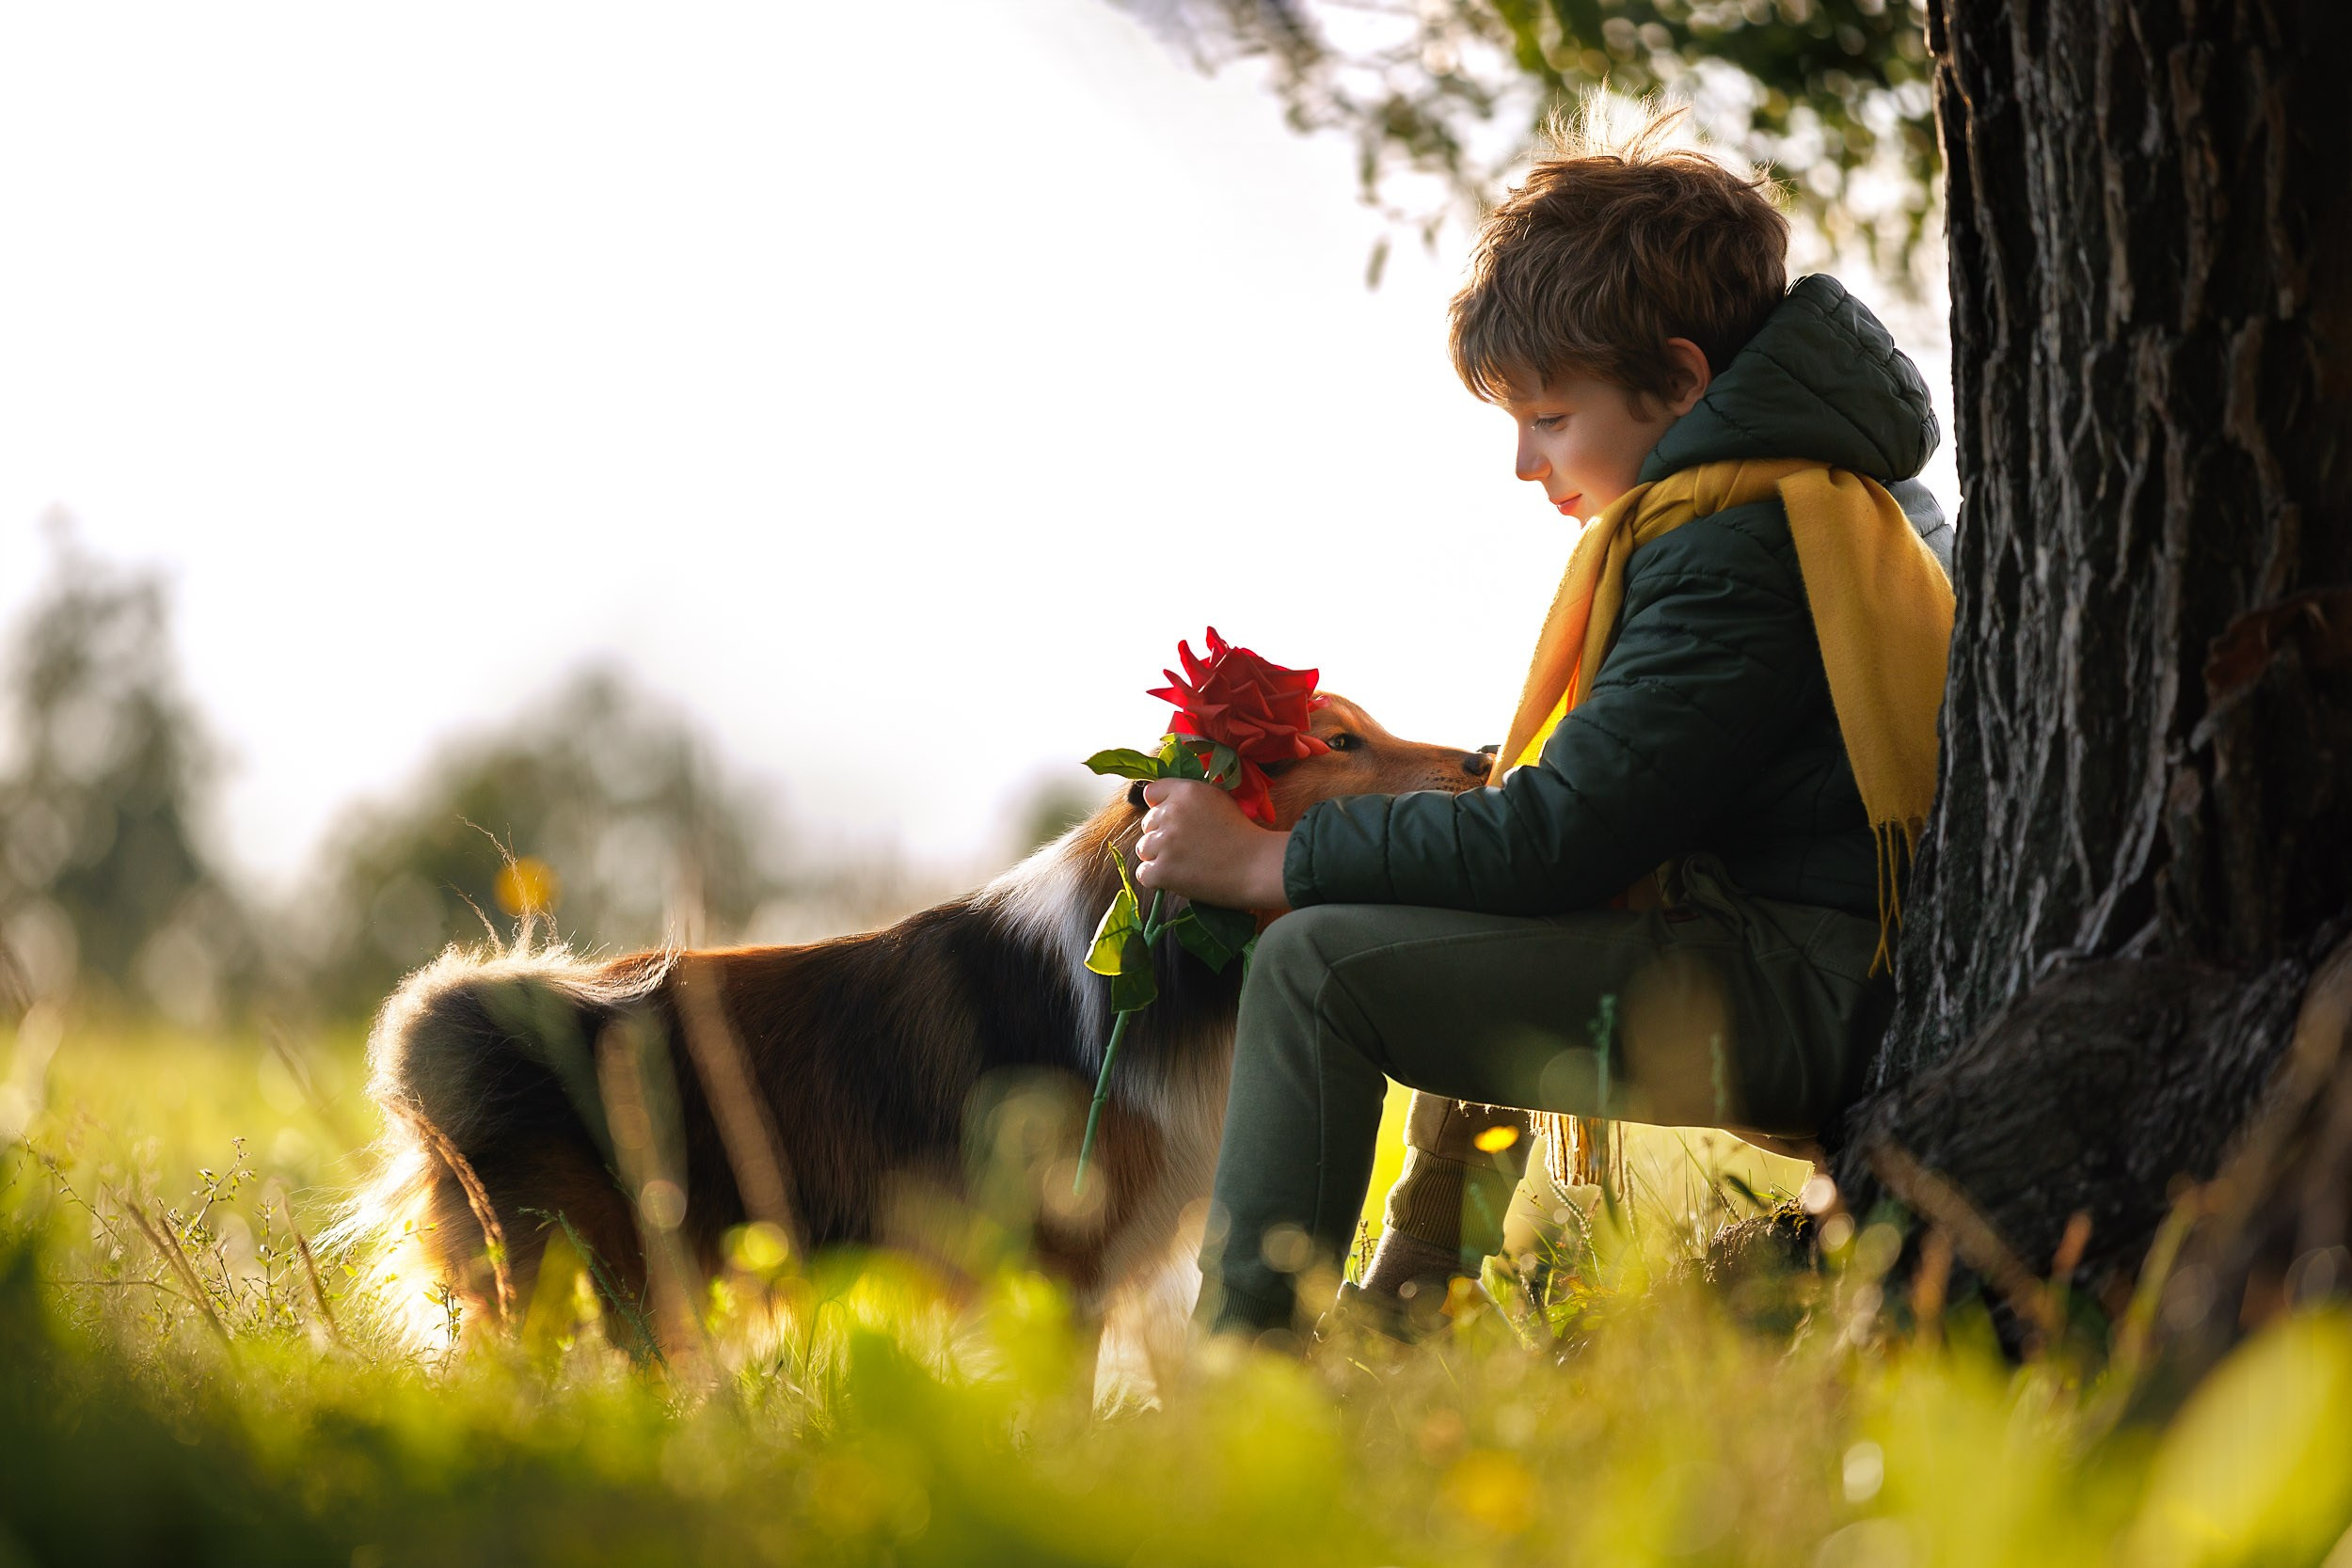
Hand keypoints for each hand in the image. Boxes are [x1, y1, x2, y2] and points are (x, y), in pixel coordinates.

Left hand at [1133, 779, 1290, 909]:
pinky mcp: (1162, 870)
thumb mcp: (1220, 800)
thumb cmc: (1245, 836)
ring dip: (1159, 858)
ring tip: (1186, 864)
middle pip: (1147, 824)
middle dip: (1162, 835)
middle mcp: (1171, 812)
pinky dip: (1157, 879)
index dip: (1161, 808)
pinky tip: (1178, 879)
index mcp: (1186, 791)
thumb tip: (1165, 807)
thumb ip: (1191, 799)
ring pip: (1144, 849)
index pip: (1152, 793)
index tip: (1174, 821)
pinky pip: (1144, 874)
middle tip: (1189, 848)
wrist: (1259, 867)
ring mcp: (1164, 842)